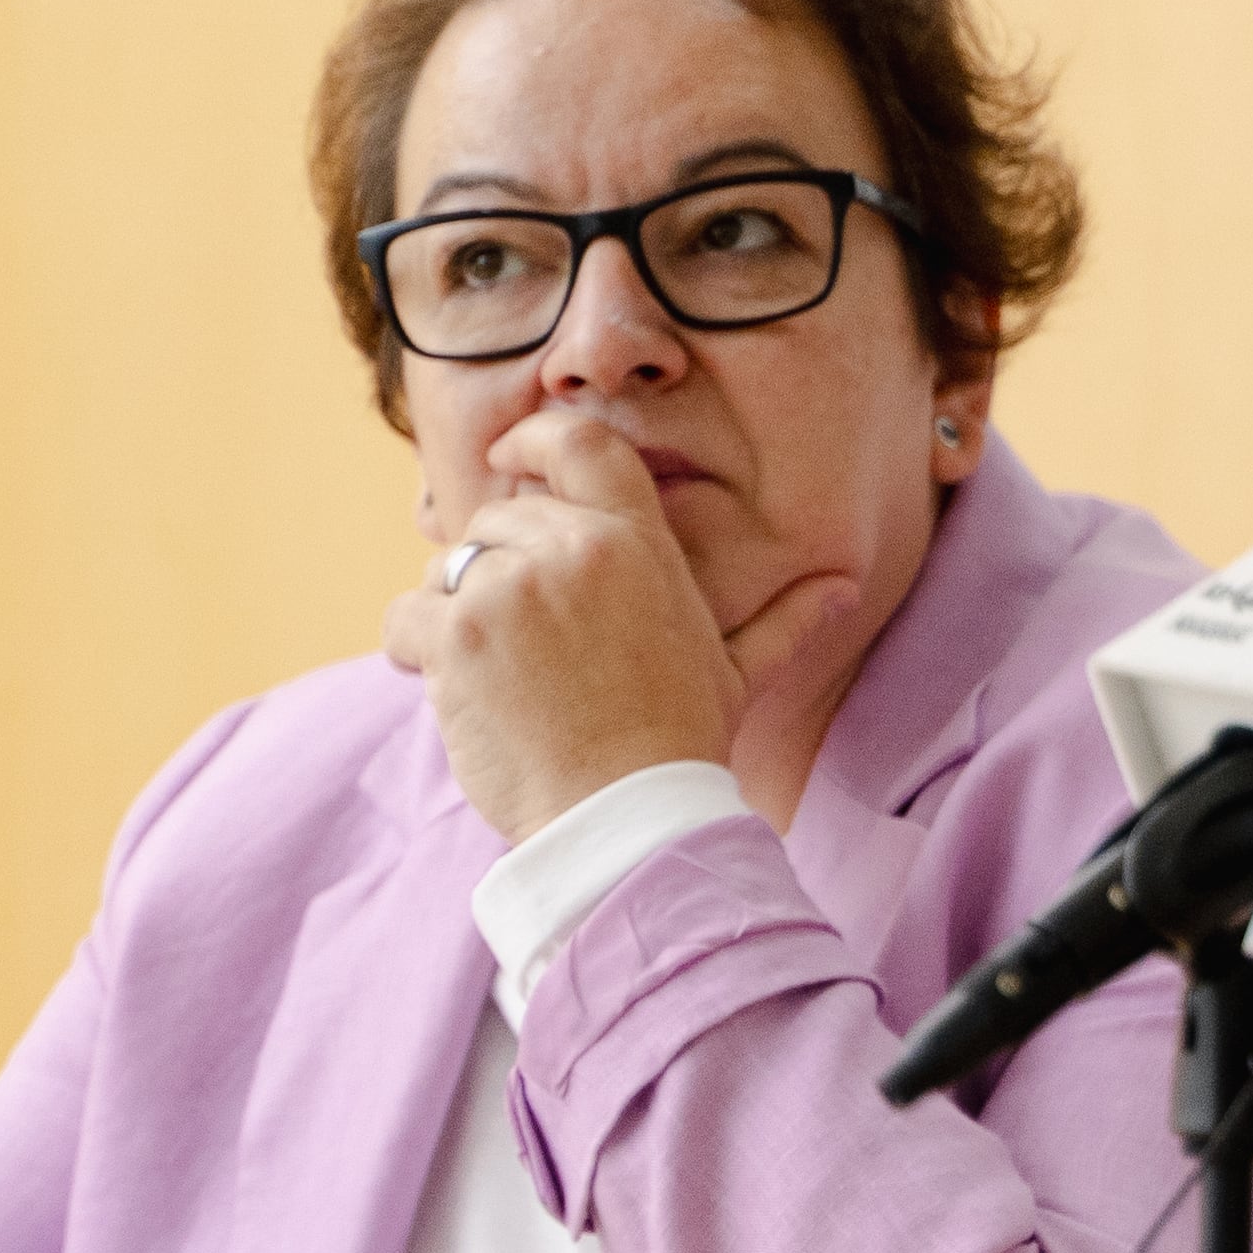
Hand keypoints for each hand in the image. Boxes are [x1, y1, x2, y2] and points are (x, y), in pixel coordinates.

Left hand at [381, 411, 864, 838]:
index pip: (578, 444)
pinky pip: (407, 616)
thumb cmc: (681, 743)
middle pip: (497, 516)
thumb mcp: (738, 670)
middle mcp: (572, 550)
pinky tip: (447, 684)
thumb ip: (785, 618)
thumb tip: (845, 588)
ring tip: (491, 670)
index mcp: (637, 543)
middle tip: (513, 629)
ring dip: (453, 609)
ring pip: (447, 567)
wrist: (627, 815)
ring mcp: (510, 590)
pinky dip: (414, 648)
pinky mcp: (457, 637)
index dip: (532, 437)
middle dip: (492, 563)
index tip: (507, 454)